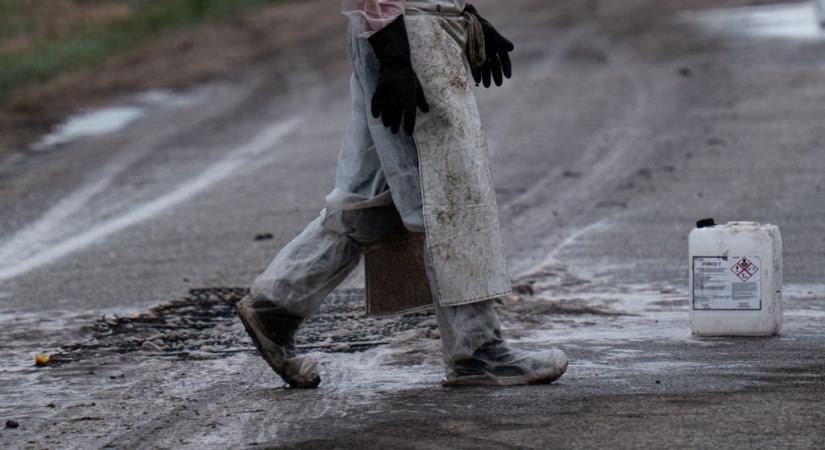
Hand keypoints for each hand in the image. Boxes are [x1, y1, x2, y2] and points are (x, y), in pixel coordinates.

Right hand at [369, 17, 429, 134]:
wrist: (395, 64)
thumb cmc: (408, 76)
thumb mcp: (418, 88)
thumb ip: (421, 101)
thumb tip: (426, 111)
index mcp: (409, 101)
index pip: (409, 119)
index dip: (409, 127)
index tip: (408, 134)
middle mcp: (398, 103)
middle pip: (397, 119)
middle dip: (396, 126)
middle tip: (394, 131)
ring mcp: (387, 99)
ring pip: (386, 115)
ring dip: (386, 121)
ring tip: (386, 125)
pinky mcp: (379, 94)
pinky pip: (376, 107)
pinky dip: (375, 112)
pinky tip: (375, 116)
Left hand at [465, 5, 514, 87]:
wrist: (468, 24)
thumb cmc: (482, 28)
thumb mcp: (492, 33)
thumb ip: (501, 42)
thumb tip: (512, 48)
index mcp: (497, 47)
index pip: (504, 60)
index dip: (506, 68)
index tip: (508, 76)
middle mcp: (490, 53)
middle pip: (495, 66)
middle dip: (496, 75)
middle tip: (498, 84)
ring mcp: (481, 56)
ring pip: (485, 68)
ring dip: (486, 77)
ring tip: (486, 85)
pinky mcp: (472, 57)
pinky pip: (475, 67)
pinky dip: (476, 73)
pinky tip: (477, 80)